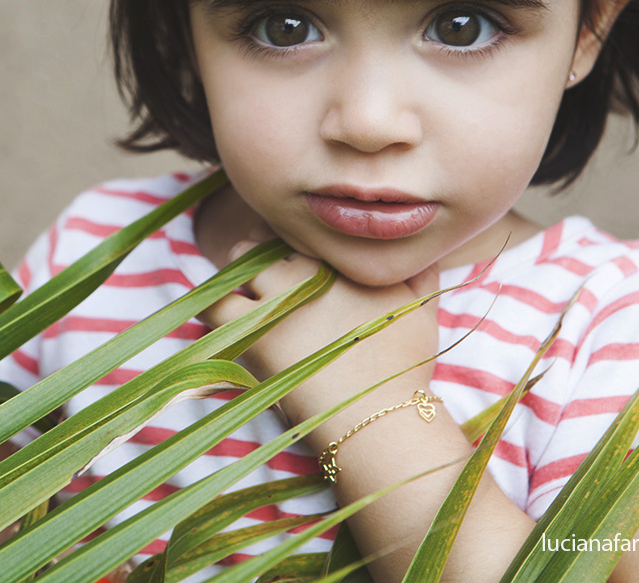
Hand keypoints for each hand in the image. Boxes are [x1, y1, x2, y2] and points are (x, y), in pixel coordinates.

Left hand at [201, 242, 440, 423]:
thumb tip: (425, 249)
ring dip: (239, 269)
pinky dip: (212, 302)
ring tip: (246, 291)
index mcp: (342, 258)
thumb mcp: (424, 308)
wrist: (378, 412)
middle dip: (264, 249)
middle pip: (269, 237)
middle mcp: (308, 268)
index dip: (295, 240)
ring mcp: (279, 295)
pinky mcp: (256, 328)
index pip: (305, 227)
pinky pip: (216, 302)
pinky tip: (221, 313)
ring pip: (240, 258)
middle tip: (267, 275)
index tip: (293, 257)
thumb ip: (422, 270)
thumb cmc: (404, 366)